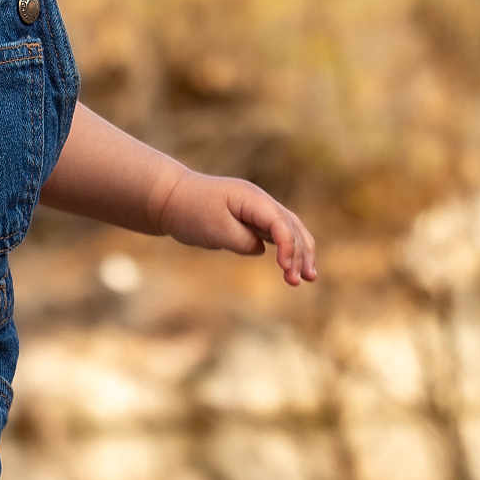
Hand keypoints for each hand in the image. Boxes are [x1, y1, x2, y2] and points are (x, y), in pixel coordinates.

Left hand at [158, 171, 317, 286]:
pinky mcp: (251, 221)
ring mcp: (257, 210)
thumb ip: (242, 240)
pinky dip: (287, 250)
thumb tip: (260, 248)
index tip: (285, 268)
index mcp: (252, 199)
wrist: (171, 198)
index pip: (280, 223)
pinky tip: (292, 268)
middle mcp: (260, 202)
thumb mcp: (215, 229)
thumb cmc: (191, 211)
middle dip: (300, 253)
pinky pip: (277, 235)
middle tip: (300, 280)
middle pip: (292, 226)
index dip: (288, 246)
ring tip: (308, 279)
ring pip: (290, 230)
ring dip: (300, 253)